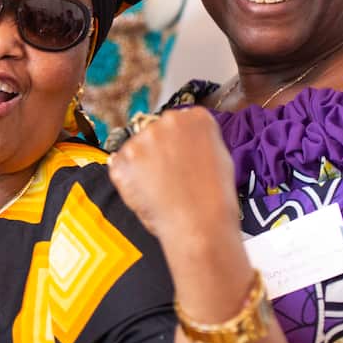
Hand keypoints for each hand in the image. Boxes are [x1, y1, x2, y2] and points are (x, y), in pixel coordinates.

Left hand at [107, 107, 240, 245]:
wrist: (199, 224)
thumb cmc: (214, 198)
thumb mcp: (220, 157)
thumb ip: (199, 141)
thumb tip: (183, 140)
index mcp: (196, 118)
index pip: (182, 122)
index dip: (182, 145)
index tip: (184, 159)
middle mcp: (167, 121)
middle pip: (157, 132)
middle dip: (160, 151)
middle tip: (172, 177)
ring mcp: (142, 138)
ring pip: (138, 148)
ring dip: (144, 164)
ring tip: (162, 188)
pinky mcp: (123, 157)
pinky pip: (122, 165)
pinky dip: (129, 178)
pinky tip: (148, 192)